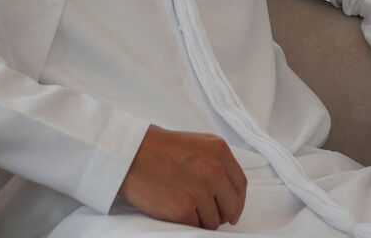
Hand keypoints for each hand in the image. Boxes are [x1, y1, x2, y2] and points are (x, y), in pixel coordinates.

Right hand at [119, 125, 247, 228]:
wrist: (130, 154)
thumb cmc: (160, 149)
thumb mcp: (198, 144)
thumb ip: (218, 162)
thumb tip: (231, 191)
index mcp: (220, 152)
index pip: (240, 186)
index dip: (236, 201)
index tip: (230, 208)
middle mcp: (214, 170)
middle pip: (233, 207)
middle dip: (223, 215)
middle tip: (209, 214)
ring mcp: (199, 190)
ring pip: (214, 221)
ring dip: (202, 219)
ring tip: (184, 205)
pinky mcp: (183, 209)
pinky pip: (196, 227)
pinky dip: (187, 223)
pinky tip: (175, 209)